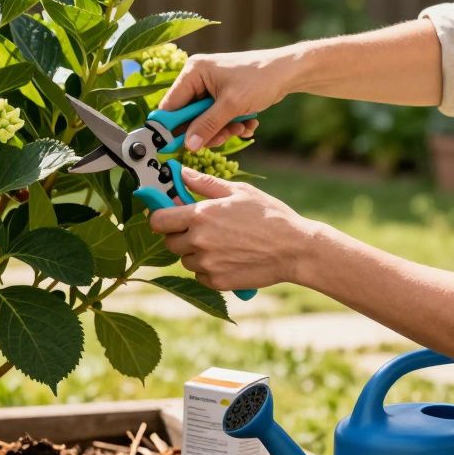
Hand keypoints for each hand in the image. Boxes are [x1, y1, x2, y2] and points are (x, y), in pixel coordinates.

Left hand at [148, 169, 318, 291]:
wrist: (295, 249)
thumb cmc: (270, 216)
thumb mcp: (240, 191)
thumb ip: (205, 184)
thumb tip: (182, 173)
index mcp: (200, 215)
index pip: (158, 220)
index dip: (161, 217)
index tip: (169, 216)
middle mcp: (199, 240)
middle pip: (169, 242)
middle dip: (179, 235)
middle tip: (201, 229)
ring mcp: (207, 263)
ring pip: (185, 260)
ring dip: (195, 253)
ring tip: (221, 244)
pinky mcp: (217, 281)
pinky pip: (200, 275)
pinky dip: (208, 269)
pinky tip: (229, 258)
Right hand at [158, 46, 298, 151]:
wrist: (288, 73)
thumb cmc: (260, 79)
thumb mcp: (231, 105)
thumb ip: (207, 125)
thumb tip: (189, 145)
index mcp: (193, 72)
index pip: (171, 105)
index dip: (171, 127)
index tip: (174, 147)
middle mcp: (198, 78)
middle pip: (188, 116)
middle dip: (207, 130)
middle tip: (223, 136)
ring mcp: (210, 88)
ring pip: (204, 121)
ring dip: (222, 130)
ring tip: (239, 127)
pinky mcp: (222, 97)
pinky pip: (217, 119)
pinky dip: (231, 125)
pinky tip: (247, 122)